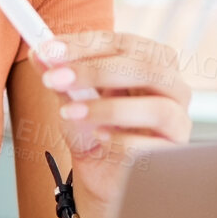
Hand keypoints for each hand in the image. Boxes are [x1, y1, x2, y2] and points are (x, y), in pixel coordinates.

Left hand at [31, 31, 192, 217]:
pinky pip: (155, 146)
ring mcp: (178, 119)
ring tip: (71, 113)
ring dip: (109, 108)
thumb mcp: (73, 101)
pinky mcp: (175, 153)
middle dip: (95, 71)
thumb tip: (39, 54)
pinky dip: (123, 140)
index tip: (49, 51)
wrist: (104, 174)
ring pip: (156, 107)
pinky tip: (99, 137)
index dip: (85, 44)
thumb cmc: (95, 130)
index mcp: (149, 60)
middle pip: (146, 67)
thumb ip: (61, 77)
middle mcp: (171, 85)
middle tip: (55, 79)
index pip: (122, 43)